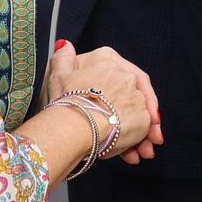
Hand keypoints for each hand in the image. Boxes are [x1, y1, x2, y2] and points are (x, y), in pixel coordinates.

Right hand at [43, 41, 162, 162]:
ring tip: (132, 154)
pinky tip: (130, 156)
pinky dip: (136, 143)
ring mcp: (136, 97)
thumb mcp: (58, 74)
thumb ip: (63, 58)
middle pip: (132, 98)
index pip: (121, 70)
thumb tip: (65, 45)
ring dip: (137, 136)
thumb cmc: (64, 103)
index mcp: (108, 61)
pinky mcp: (143, 118)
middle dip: (130, 117)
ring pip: (138, 117)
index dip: (123, 89)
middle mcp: (126, 76)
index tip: (120, 102)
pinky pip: (142, 132)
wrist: (71, 126)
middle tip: (130, 135)